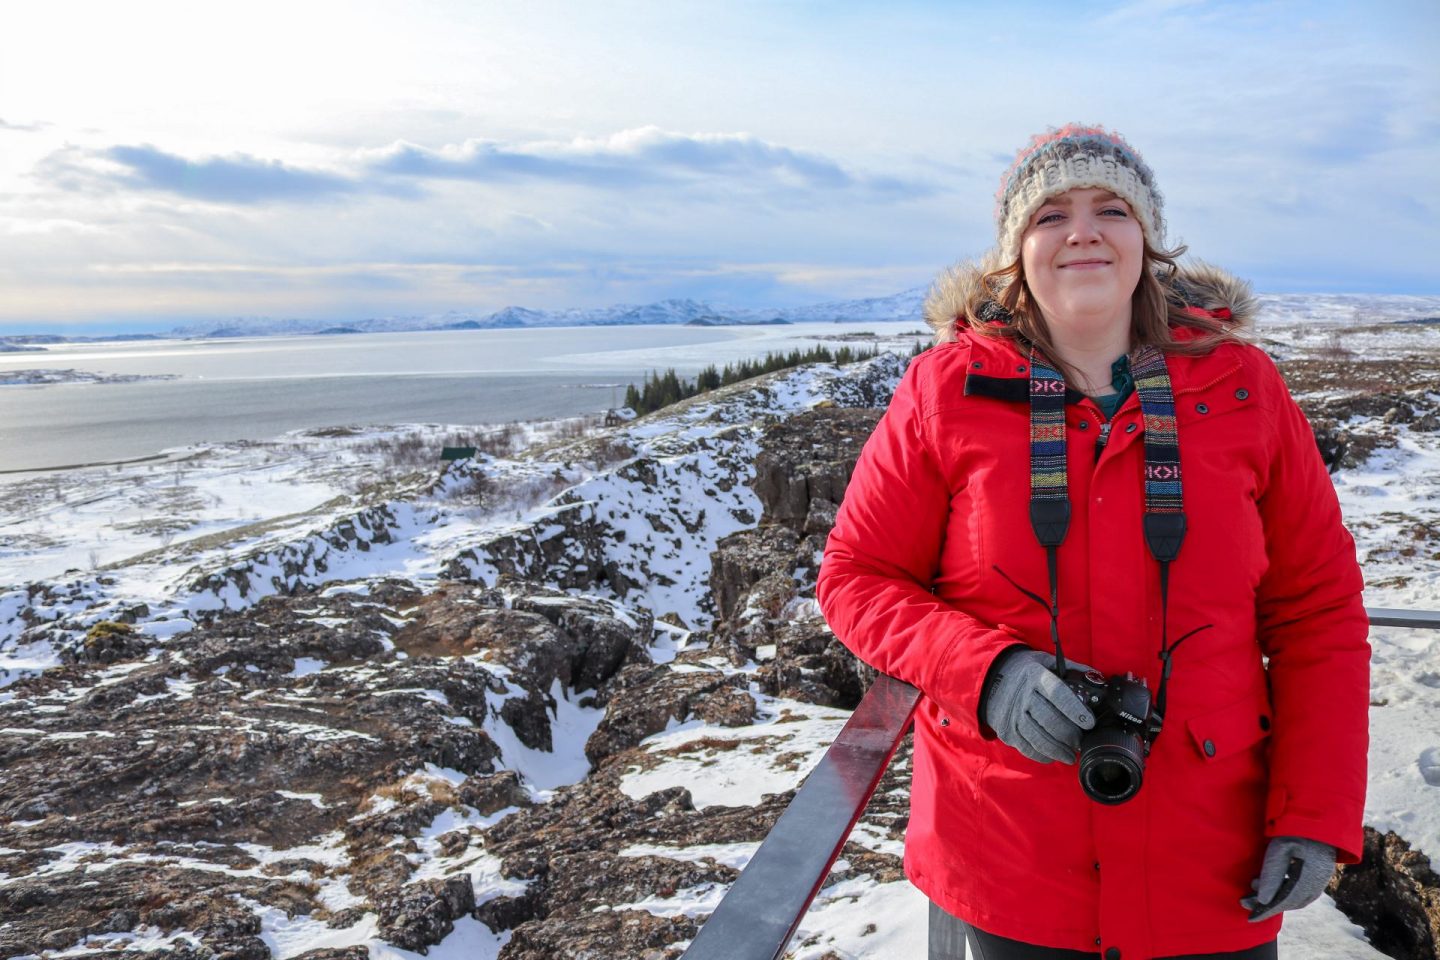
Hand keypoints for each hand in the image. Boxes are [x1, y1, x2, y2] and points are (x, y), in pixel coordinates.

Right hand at [982, 648, 1094, 763]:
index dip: (1075, 710)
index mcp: (1035, 676)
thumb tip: (1097, 677)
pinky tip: (1053, 755)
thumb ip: (1070, 669)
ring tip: (1071, 755)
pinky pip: (1027, 748)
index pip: (1058, 694)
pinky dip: (1043, 755)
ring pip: (1040, 739)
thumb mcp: (1045, 661)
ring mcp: (1012, 716)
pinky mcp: (1006, 731)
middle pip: (1051, 721)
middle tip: (1081, 741)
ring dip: (1059, 751)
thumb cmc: (1025, 670)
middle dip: (1071, 736)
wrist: (990, 678)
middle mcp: (1023, 696)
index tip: (1089, 723)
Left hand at [1240, 836, 1336, 921]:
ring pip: (1295, 899)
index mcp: (1308, 878)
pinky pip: (1301, 893)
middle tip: (1245, 902)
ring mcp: (1320, 881)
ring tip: (1254, 892)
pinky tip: (1272, 888)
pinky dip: (1284, 894)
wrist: (1318, 819)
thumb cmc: (1296, 831)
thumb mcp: (1280, 849)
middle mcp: (1317, 884)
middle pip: (1288, 902)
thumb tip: (1264, 900)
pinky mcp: (1319, 877)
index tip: (1250, 918)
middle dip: (1266, 905)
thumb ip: (1272, 874)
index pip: (1283, 901)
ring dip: (1275, 899)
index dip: (1266, 911)